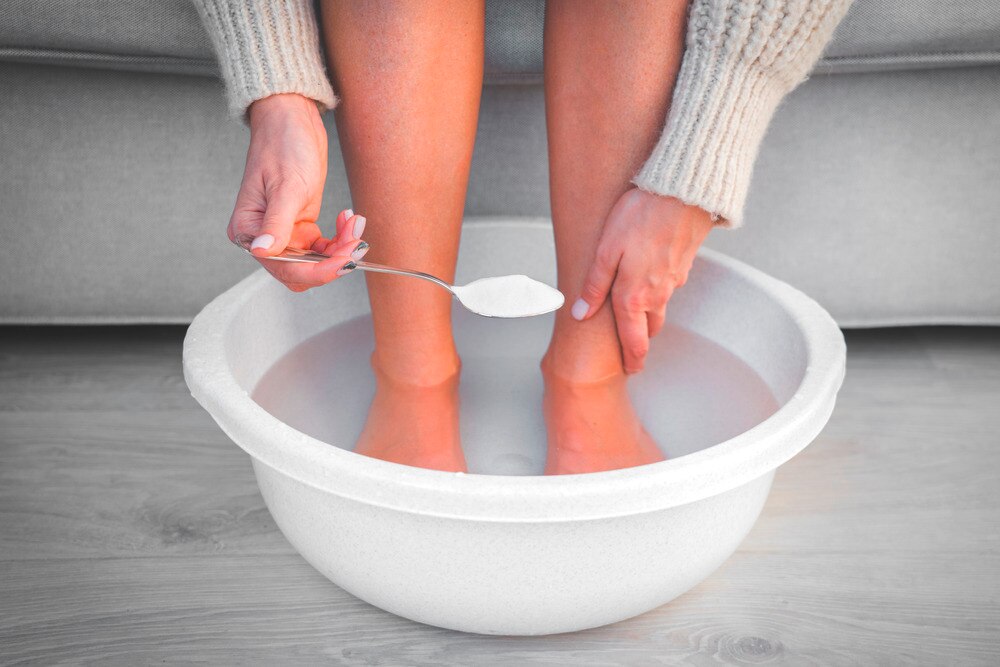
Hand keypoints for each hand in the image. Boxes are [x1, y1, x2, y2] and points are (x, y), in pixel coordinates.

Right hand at [229, 93, 366, 291]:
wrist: (291, 120)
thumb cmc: (283, 145)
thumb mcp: (286, 186)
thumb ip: (277, 223)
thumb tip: (262, 250)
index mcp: (248, 230)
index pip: (283, 268)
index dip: (317, 271)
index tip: (344, 261)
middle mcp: (263, 236)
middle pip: (301, 271)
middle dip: (332, 261)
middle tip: (355, 243)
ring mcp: (283, 232)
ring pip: (316, 261)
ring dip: (341, 249)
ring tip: (355, 225)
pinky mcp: (300, 225)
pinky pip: (323, 247)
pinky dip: (340, 239)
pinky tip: (348, 219)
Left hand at [573, 188, 714, 373]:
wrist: (682, 194)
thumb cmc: (640, 217)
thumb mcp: (606, 251)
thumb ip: (594, 286)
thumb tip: (580, 315)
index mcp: (634, 296)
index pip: (633, 340)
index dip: (631, 360)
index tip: (629, 371)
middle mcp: (658, 295)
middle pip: (649, 329)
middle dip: (640, 342)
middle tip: (631, 350)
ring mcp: (674, 281)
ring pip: (660, 308)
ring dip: (649, 319)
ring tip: (636, 319)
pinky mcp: (684, 265)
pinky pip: (669, 288)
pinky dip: (658, 293)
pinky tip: (649, 280)